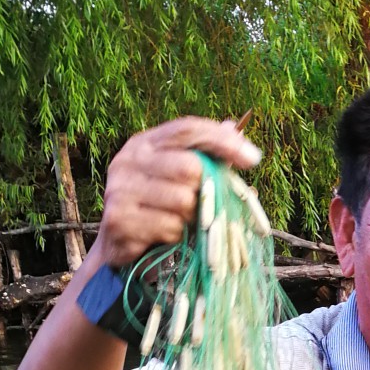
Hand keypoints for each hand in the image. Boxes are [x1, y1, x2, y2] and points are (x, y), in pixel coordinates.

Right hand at [95, 116, 260, 267]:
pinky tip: (165, 234)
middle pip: (189, 166)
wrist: (117, 242)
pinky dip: (177, 234)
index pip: (187, 129)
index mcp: (145, 143)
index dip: (223, 141)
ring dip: (192, 216)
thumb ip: (205, 154)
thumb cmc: (157, 205)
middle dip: (205, 189)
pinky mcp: (120, 220)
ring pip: (183, 200)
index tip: (252, 159)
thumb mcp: (178, 175)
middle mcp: (128, 160)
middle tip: (201, 202)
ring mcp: (121, 190)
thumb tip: (235, 126)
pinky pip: (171, 227)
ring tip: (181, 219)